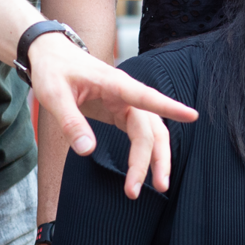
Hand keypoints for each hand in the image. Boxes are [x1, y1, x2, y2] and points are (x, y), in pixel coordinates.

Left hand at [27, 34, 198, 197]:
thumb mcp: (53, 95)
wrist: (51, 55)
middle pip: (150, 128)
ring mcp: (126, 103)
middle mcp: (127, 93)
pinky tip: (143, 171)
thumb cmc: (53, 71)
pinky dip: (144, 154)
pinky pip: (140, 134)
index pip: (147, 97)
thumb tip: (87, 151)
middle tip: (145, 189)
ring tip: (156, 187)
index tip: (192, 116)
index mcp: (115, 84)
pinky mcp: (121, 112)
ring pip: (151, 134)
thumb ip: (71, 122)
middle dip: (152, 159)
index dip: (170, 107)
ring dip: (155, 159)